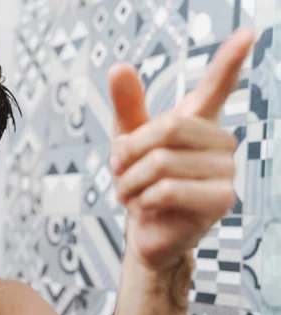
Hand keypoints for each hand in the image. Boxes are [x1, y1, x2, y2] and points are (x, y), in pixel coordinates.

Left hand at [109, 27, 254, 269]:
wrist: (146, 230)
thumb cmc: (140, 182)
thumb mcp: (127, 141)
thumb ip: (127, 106)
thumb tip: (119, 66)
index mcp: (198, 123)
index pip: (217, 86)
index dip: (230, 59)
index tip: (248, 32)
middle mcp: (218, 142)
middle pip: (168, 127)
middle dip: (129, 152)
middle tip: (118, 170)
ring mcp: (225, 171)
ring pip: (162, 162)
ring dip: (130, 181)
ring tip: (130, 193)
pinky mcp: (221, 201)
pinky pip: (168, 191)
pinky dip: (143, 201)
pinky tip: (145, 208)